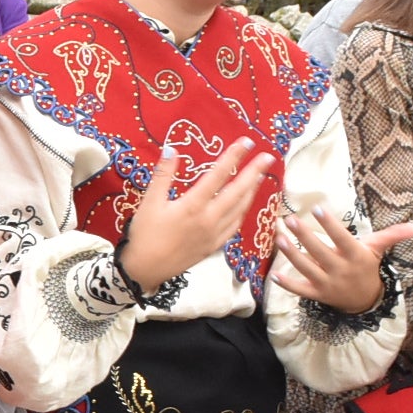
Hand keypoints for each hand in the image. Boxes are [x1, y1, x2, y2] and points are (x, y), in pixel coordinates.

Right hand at [116, 139, 273, 294]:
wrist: (144, 270)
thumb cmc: (144, 235)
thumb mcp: (149, 202)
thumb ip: (162, 175)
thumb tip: (171, 148)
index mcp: (193, 205)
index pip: (218, 175)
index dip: (233, 156)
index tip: (247, 142)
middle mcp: (209, 218)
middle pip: (237, 191)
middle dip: (254, 172)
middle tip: (268, 157)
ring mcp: (214, 234)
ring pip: (240, 209)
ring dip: (252, 191)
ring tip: (260, 177)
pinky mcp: (213, 246)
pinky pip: (234, 226)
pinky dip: (242, 212)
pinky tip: (244, 206)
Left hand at [271, 206, 412, 315]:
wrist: (364, 300)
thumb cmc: (367, 267)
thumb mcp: (377, 250)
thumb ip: (393, 236)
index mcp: (355, 256)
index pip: (342, 238)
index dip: (330, 225)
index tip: (318, 209)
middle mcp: (341, 270)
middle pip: (320, 252)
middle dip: (304, 236)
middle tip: (289, 219)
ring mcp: (328, 284)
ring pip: (306, 269)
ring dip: (291, 255)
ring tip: (279, 239)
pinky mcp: (317, 295)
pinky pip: (300, 290)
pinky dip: (287, 284)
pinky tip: (274, 274)